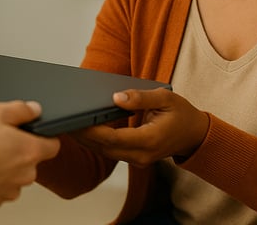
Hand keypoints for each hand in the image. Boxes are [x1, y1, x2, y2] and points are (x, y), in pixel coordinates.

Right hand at [0, 100, 59, 207]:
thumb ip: (20, 109)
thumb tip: (33, 109)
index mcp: (31, 151)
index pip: (53, 144)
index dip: (44, 136)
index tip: (33, 133)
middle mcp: (24, 174)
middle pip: (31, 159)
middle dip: (18, 149)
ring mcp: (9, 189)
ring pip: (14, 173)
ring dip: (3, 165)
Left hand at [72, 88, 208, 166]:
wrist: (194, 135)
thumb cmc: (181, 113)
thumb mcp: (165, 98)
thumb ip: (140, 98)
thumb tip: (116, 97)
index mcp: (150, 140)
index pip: (113, 138)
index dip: (92, 131)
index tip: (75, 120)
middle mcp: (141, 155)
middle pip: (104, 148)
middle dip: (82, 135)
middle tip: (62, 120)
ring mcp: (137, 160)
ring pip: (105, 152)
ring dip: (86, 139)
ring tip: (67, 122)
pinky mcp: (134, 158)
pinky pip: (110, 151)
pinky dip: (96, 141)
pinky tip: (83, 128)